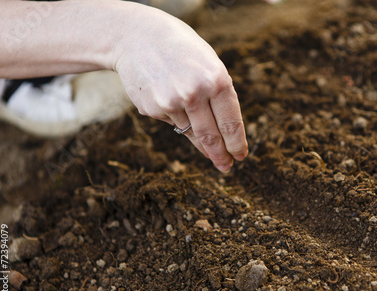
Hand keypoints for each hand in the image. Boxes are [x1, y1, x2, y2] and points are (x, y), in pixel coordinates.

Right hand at [113, 5, 247, 171]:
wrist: (136, 37)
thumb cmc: (182, 52)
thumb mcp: (209, 66)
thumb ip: (219, 96)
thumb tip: (224, 135)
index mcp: (216, 80)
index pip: (231, 123)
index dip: (236, 144)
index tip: (240, 156)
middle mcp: (194, 93)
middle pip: (211, 137)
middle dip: (220, 155)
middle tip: (226, 167)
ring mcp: (171, 103)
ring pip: (191, 132)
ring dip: (199, 138)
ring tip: (202, 136)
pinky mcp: (152, 109)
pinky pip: (172, 122)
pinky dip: (175, 115)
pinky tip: (168, 96)